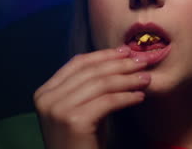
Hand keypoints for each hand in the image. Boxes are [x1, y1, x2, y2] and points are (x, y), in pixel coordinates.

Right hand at [34, 46, 149, 148]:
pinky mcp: (74, 121)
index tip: (125, 51)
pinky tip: (140, 97)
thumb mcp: (81, 108)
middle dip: (120, 64)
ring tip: (146, 79)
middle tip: (142, 62)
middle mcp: (47, 99)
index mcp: (45, 92)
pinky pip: (108, 102)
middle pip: (91, 72)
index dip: (104, 55)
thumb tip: (119, 57)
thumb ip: (89, 85)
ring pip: (101, 84)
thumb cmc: (83, 141)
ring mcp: (58, 110)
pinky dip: (127, 97)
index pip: (78, 63)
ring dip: (128, 79)